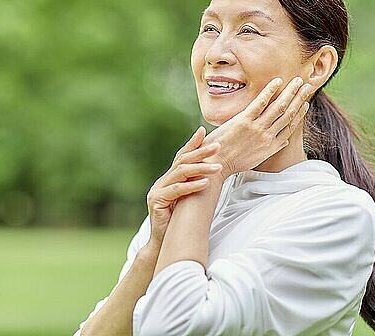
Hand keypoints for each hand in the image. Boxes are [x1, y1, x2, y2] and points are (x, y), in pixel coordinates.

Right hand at [146, 126, 221, 245]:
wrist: (163, 244)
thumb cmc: (179, 223)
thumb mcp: (188, 200)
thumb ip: (193, 186)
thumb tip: (210, 172)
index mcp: (168, 180)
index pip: (181, 157)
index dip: (192, 143)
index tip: (204, 131)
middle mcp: (161, 182)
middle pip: (181, 161)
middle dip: (201, 152)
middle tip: (218, 145)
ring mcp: (157, 191)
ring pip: (180, 173)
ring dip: (201, 168)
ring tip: (218, 167)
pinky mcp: (156, 201)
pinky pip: (176, 190)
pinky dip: (192, 186)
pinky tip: (205, 183)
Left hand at [203, 76, 312, 177]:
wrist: (217, 164)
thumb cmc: (233, 161)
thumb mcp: (257, 159)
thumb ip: (271, 149)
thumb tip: (284, 142)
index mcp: (271, 146)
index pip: (290, 127)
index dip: (300, 114)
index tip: (306, 103)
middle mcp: (268, 136)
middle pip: (288, 114)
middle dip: (300, 99)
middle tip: (308, 86)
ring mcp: (257, 128)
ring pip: (279, 107)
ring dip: (290, 92)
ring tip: (297, 81)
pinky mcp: (244, 121)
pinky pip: (260, 103)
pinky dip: (270, 91)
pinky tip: (277, 81)